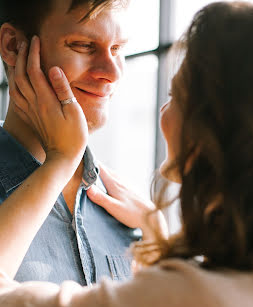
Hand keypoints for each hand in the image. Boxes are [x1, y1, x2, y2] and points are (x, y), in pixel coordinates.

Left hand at [8, 36, 87, 167]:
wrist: (62, 158)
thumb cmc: (73, 137)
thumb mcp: (74, 112)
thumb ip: (63, 89)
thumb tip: (53, 69)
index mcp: (46, 100)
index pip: (34, 70)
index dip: (33, 53)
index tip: (35, 39)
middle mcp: (34, 104)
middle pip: (21, 75)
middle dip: (21, 56)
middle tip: (25, 43)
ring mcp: (31, 112)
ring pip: (15, 86)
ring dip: (14, 70)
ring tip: (18, 58)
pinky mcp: (31, 119)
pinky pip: (16, 100)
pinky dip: (14, 87)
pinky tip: (17, 84)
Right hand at [87, 164, 167, 240]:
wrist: (151, 217)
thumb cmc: (132, 214)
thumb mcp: (114, 208)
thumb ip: (100, 198)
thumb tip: (87, 188)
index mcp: (114, 183)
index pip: (100, 167)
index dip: (91, 162)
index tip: (81, 157)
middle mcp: (121, 180)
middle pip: (105, 169)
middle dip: (95, 166)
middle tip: (84, 165)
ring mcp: (127, 183)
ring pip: (112, 173)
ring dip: (103, 171)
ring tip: (94, 173)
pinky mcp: (131, 188)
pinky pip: (118, 178)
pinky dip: (110, 177)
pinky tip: (110, 182)